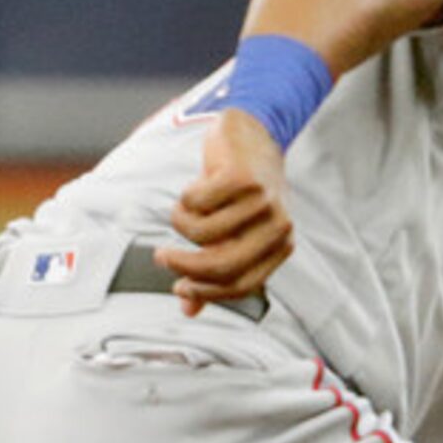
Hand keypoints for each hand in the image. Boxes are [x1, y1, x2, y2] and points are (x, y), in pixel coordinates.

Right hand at [159, 111, 293, 308]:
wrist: (252, 133)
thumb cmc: (241, 190)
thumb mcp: (231, 233)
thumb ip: (213, 270)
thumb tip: (188, 309)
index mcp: (280, 245)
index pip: (241, 285)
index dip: (206, 292)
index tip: (179, 289)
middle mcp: (277, 225)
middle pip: (222, 266)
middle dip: (184, 266)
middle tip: (162, 257)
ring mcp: (262, 200)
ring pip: (203, 233)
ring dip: (182, 223)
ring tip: (183, 210)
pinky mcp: (241, 176)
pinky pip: (197, 202)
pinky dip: (186, 199)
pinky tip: (195, 187)